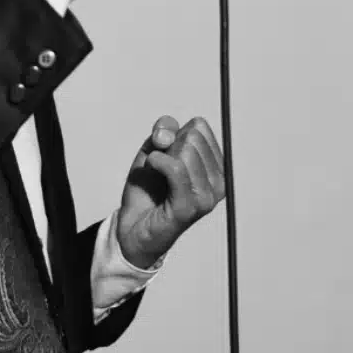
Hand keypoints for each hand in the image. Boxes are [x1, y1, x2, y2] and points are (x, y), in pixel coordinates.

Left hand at [116, 115, 224, 269]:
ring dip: (160, 156)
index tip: (166, 152)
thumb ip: (164, 130)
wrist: (133, 225)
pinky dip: (157, 161)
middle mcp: (219, 182)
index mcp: (217, 167)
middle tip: (159, 168)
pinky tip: (151, 166)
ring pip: (186, 151)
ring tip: (156, 174)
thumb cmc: (148, 188)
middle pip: (193, 137)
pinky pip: (175, 169)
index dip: (175, 133)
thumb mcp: (154, 148)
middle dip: (168, 146)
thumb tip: (166, 135)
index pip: (199, 127)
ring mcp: (207, 197)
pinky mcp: (189, 207)